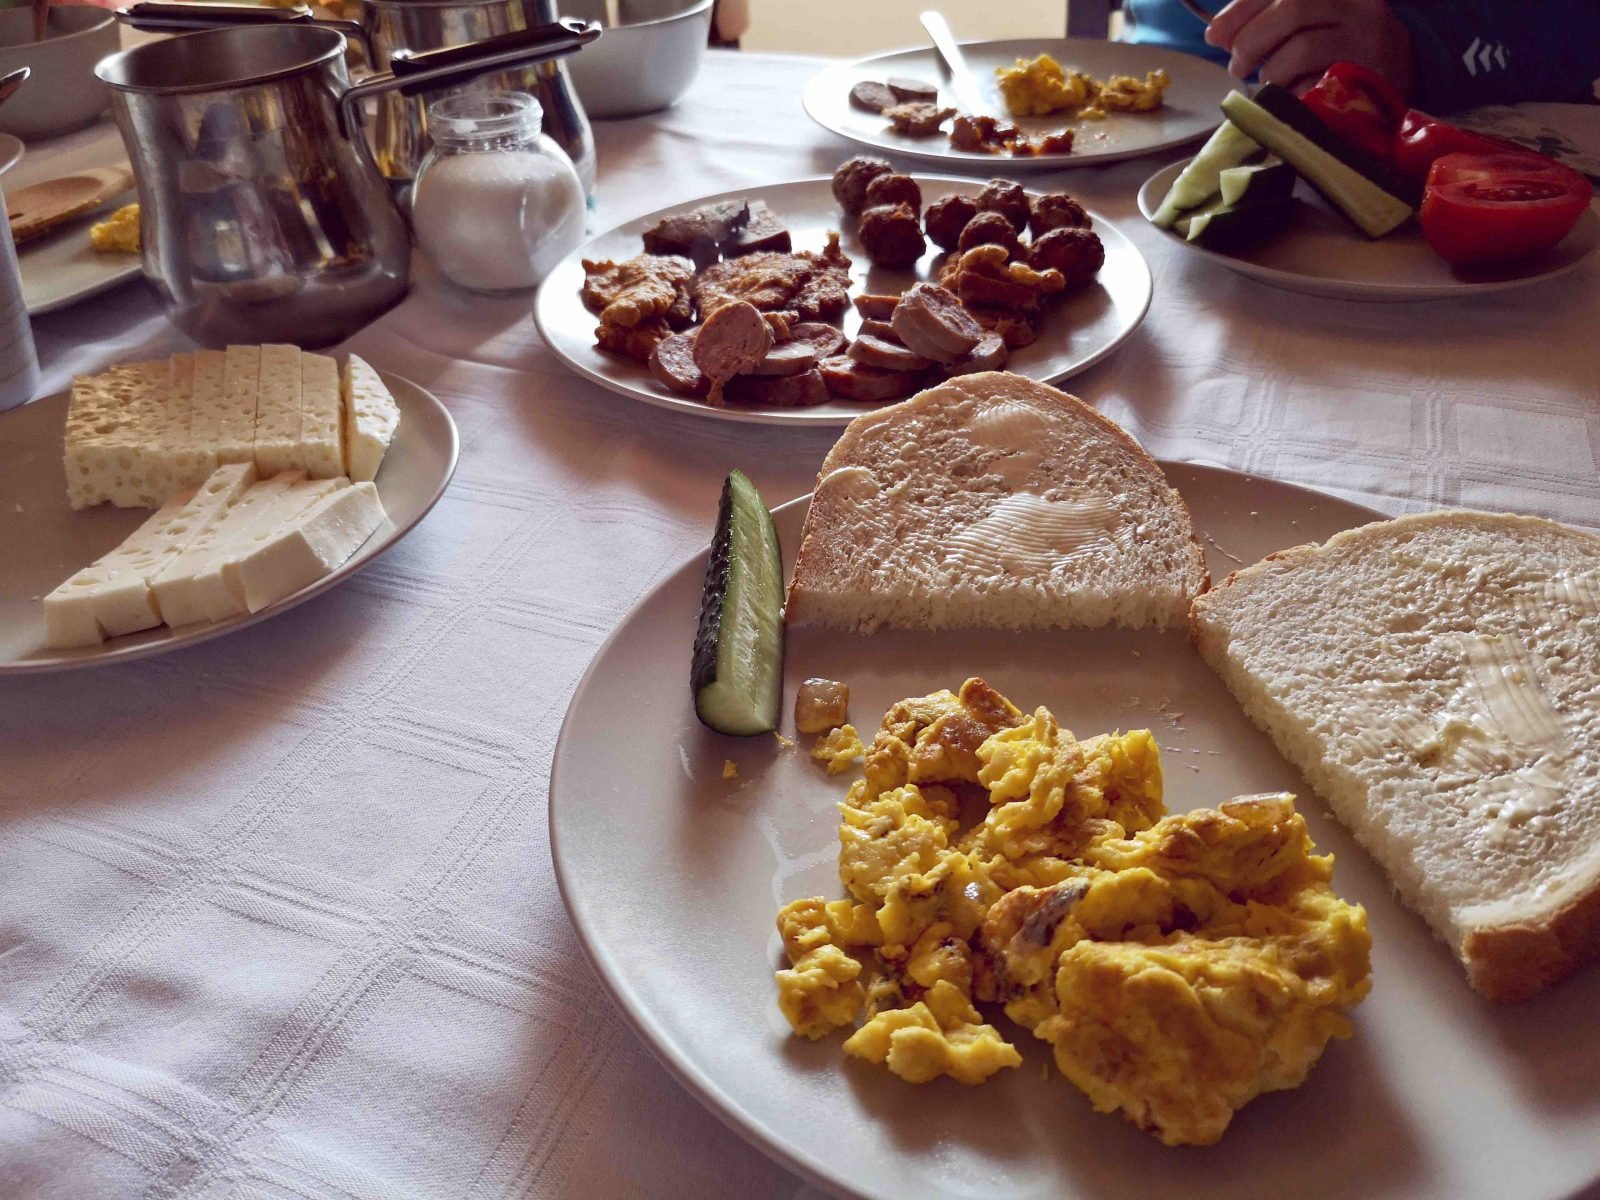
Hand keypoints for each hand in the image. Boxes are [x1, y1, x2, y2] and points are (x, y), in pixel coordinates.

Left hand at [1204, 0, 1414, 97]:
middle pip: (1293, 7)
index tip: (1214, 35)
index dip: (1241, 9)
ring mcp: (1368, 38)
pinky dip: (1292, 94)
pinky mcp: (1369, 76)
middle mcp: (1358, 3)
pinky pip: (1317, 85)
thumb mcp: (1307, 20)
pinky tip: (1290, 95)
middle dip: (1251, 39)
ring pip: (1303, 47)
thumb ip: (1266, 19)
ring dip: (1270, 70)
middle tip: (1237, 65)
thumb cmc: (1336, 45)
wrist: (1394, 74)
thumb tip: (1218, 34)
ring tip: (1266, 81)